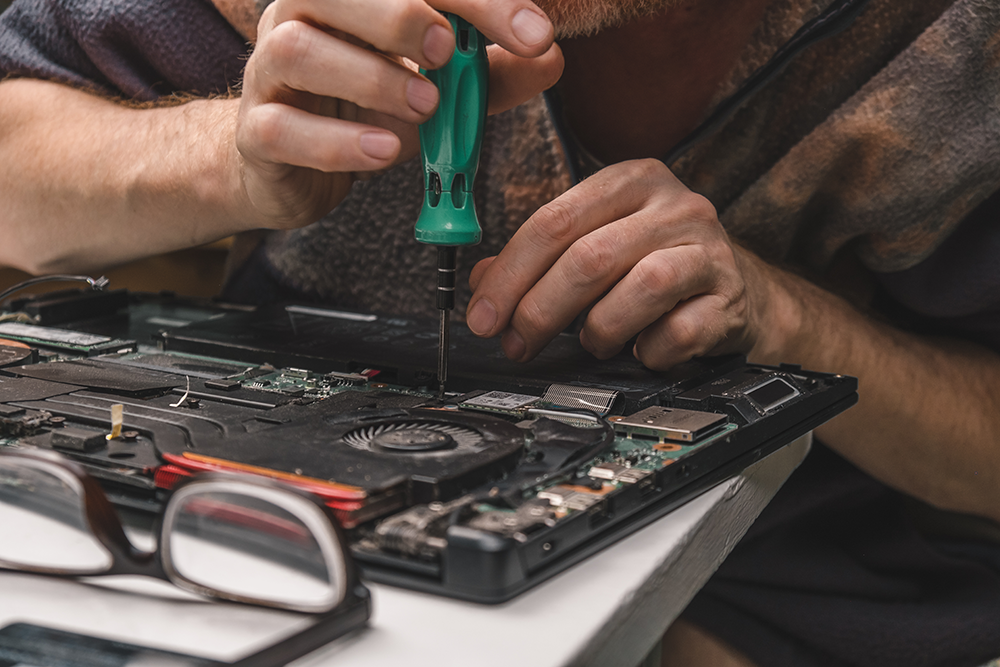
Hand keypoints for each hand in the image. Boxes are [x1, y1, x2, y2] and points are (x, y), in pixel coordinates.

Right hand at [234, 0, 563, 228]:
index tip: (534, 34)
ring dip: (371, 78)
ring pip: (299, 50)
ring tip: (425, 110)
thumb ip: (489, 75)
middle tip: (451, 55)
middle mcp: (301, 16)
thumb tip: (550, 59)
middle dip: (401, 16)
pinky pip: (280, 128)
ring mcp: (269, 73)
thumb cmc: (365, 111)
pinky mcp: (256, 132)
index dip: (477, 0)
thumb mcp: (436, 89)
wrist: (290, 166)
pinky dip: (337, 143)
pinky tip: (383, 152)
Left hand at [466, 159, 781, 369]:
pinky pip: (680, 332)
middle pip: (590, 256)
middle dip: (540, 309)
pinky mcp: (731, 296)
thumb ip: (539, 260)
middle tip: (517, 344)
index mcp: (632, 181)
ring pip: (642, 287)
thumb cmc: (657, 265)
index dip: (510, 274)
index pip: (554, 220)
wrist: (739, 292)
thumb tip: (481, 285)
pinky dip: (649, 351)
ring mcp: (709, 249)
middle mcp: (675, 206)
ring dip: (600, 328)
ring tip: (592, 342)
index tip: (483, 315)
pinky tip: (642, 351)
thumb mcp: (596, 245)